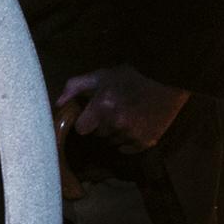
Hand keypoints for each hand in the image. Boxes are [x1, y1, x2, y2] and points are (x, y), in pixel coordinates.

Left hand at [55, 65, 188, 156]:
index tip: (92, 114)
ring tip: (126, 116)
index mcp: (102, 108)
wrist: (165, 79)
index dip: (86, 121)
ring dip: (116, 133)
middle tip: (112, 111)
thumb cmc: (129, 76)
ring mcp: (132, 135)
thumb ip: (75, 87)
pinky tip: (135, 125)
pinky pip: (128, 148)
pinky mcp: (146, 142)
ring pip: (114, 142)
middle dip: (102, 126)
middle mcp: (116, 124)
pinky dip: (130, 140)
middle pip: (99, 135)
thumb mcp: (99, 75)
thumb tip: (58, 104)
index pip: (81, 129)